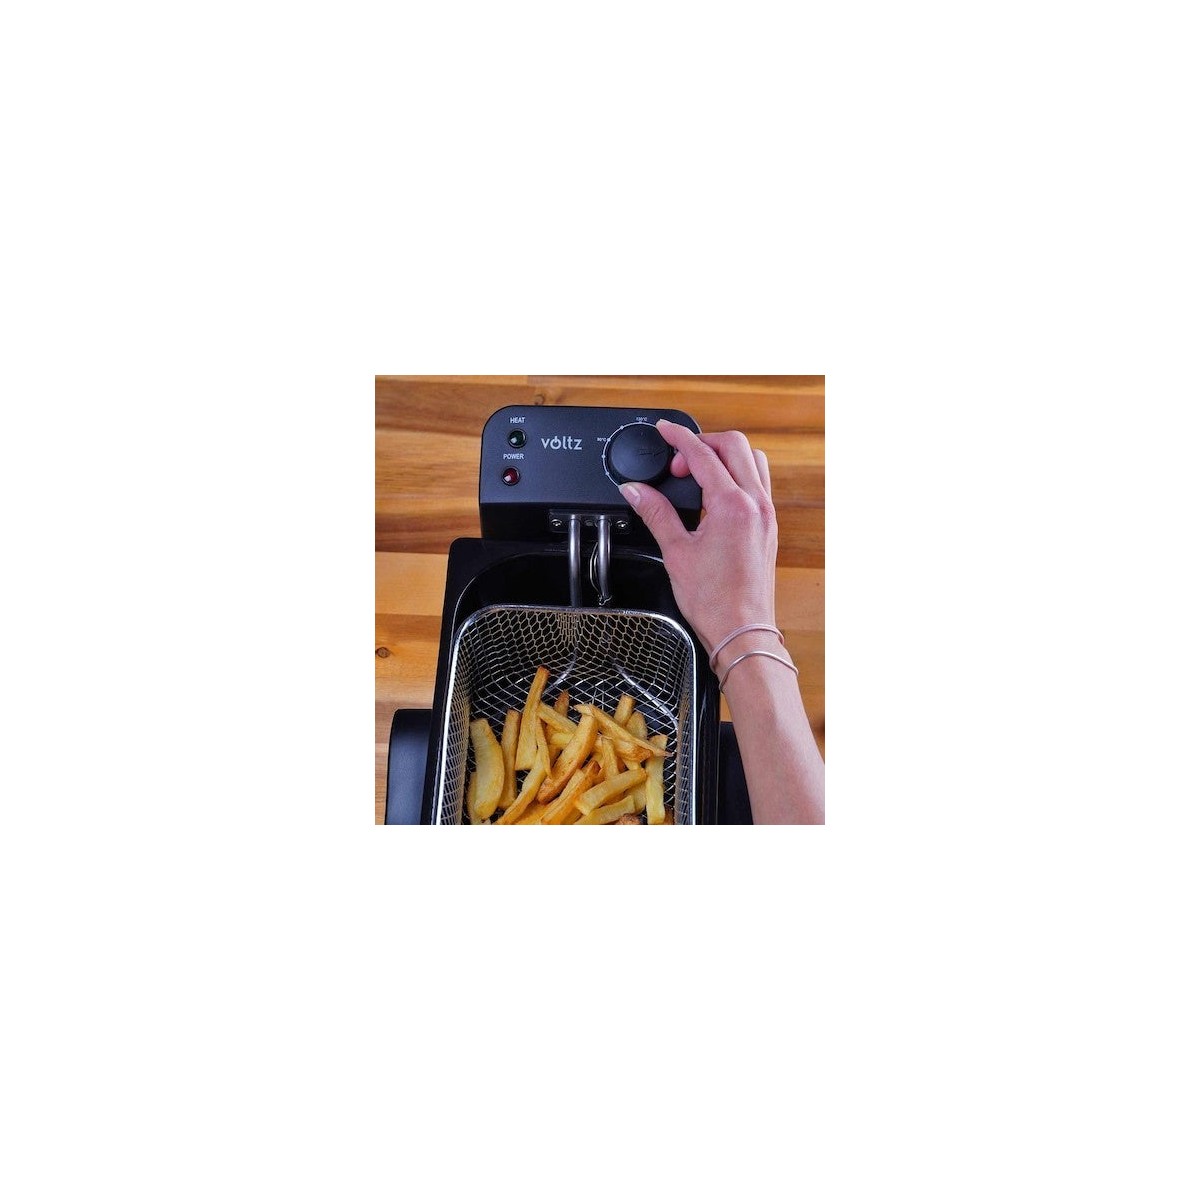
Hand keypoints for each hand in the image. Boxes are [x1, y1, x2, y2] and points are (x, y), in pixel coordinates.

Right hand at [619, 420, 777, 657]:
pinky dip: (737, 474)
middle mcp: (756, 504)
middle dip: (703, 443)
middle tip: (676, 462)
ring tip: (697, 473)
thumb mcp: (675, 552)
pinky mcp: (769, 526)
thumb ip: (656, 513)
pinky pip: (758, 482)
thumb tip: (636, 491)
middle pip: (735, 446)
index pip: (704, 454)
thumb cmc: (714, 601)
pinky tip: (716, 492)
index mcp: (732, 506)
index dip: (679, 437)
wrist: (741, 630)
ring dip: (724, 456)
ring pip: (752, 460)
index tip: (664, 430)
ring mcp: (767, 514)